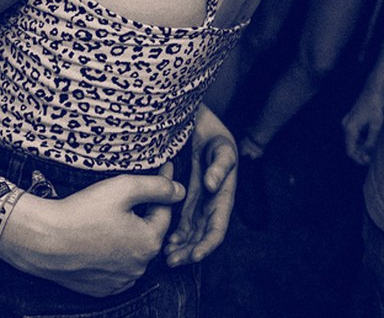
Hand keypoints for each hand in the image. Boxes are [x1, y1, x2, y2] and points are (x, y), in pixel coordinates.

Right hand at [0, 165, 182, 296]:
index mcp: (149, 242)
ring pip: (132, 250)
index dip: (161, 189)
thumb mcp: (122, 188)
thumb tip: (180, 190)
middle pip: (148, 232)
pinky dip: (112, 253)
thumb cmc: (82, 211)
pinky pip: (115, 267)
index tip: (162, 168)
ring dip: (127, 234)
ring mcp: (120, 281)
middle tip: (124, 195)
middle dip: (142, 213)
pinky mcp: (101, 288)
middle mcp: (139, 267)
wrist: (42, 240)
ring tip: (106, 217)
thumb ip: (156, 187)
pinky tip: (97, 238)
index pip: (164, 211)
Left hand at [165, 105, 236, 265]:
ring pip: (188, 232)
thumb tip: (211, 185)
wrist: (194, 121)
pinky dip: (170, 232)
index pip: (217, 228)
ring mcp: (194, 202)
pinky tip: (161, 240)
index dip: (207, 244)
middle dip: (189, 252)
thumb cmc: (213, 134)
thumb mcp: (221, 147)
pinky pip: (176, 219)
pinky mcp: (179, 197)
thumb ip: (220, 166)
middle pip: (201, 237)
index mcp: (222, 196)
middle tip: (172, 261)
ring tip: (165, 256)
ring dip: (179, 247)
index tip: (195, 255)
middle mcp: (209, 204)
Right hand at [341, 89, 383, 165]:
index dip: (358, 159)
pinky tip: (371, 139)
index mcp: (350, 128)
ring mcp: (347, 121)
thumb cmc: (376, 107)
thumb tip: (367, 153)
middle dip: (360, 153)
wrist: (374, 91)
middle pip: (350, 146)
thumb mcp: (376, 126)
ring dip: (361, 146)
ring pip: (352, 140)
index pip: (350, 151)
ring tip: (373, 149)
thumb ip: (371, 141)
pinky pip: (354, 133)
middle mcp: (346, 125)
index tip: (368, 162)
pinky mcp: (351, 118)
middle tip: (372, 158)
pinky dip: (360, 139)